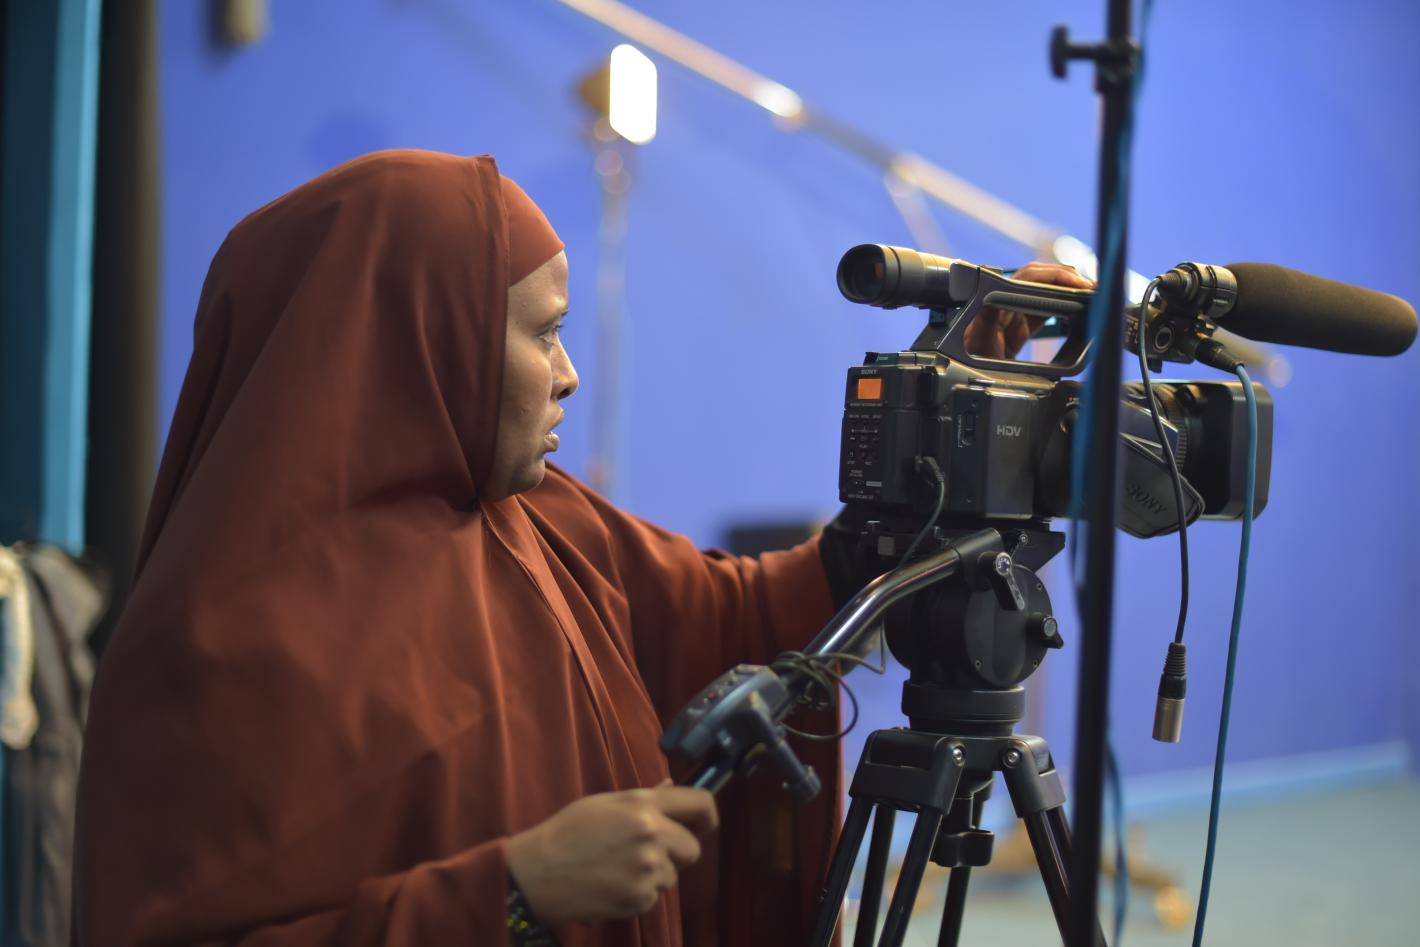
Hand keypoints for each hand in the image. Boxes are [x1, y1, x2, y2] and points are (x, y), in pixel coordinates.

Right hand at [505, 782, 718, 928]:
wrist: (538, 872)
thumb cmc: (569, 831)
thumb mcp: (606, 803)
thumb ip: (645, 797)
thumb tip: (671, 788)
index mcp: (643, 805)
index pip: (701, 805)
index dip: (707, 816)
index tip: (702, 824)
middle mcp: (652, 835)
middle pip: (692, 849)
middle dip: (676, 851)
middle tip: (646, 850)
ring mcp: (647, 870)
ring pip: (672, 875)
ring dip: (654, 874)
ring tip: (619, 867)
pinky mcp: (639, 899)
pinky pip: (653, 897)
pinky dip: (638, 894)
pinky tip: (612, 884)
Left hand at [963, 261, 1093, 357]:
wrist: (960, 375)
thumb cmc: (964, 361)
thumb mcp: (979, 343)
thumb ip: (988, 320)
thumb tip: (998, 290)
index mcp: (998, 301)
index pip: (1032, 277)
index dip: (1058, 276)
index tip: (1080, 284)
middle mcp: (1006, 302)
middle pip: (1042, 278)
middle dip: (1068, 278)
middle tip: (1092, 287)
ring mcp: (1014, 313)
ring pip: (1045, 291)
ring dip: (1068, 289)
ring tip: (1091, 295)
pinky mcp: (1019, 326)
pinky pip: (1044, 309)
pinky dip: (1063, 304)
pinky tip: (1078, 307)